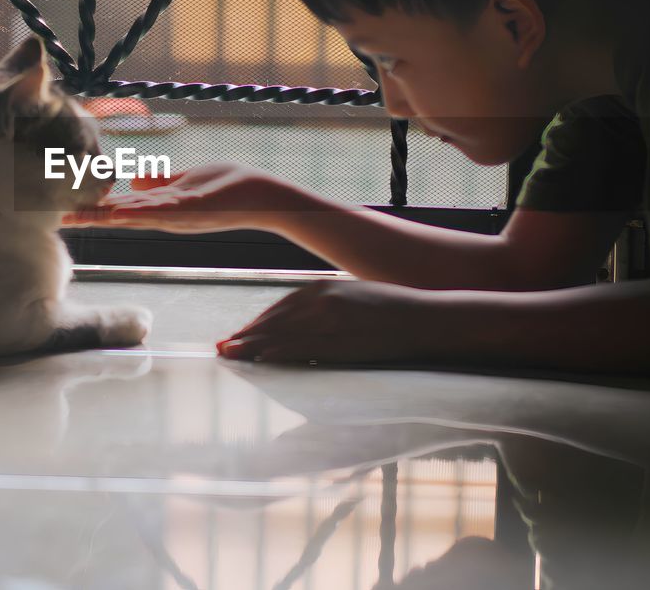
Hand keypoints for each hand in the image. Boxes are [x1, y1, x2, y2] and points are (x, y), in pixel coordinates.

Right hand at [61, 163, 302, 233]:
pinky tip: (116, 211)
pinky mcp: (191, 210)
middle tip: (57, 220)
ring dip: (103, 217)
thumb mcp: (186, 179)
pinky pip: (159, 210)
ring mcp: (175, 215)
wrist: (262, 196)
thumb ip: (160, 181)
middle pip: (118, 216)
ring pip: (131, 216)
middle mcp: (162, 215)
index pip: (118, 207)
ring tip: (74, 218)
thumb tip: (135, 179)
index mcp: (159, 206)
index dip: (92, 208)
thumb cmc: (228, 185)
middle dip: (88, 217)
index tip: (64, 209)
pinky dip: (137, 210)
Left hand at [216, 279, 427, 363]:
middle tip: (223, 348)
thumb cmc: (395, 310)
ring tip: (230, 355)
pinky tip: (261, 361)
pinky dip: (277, 354)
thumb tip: (308, 324)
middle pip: (275, 320)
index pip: (281, 307)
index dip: (258, 323)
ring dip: (253, 346)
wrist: (426, 319)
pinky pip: (301, 349)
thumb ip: (328, 306)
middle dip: (248, 335)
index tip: (240, 334)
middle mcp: (321, 301)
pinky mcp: (340, 341)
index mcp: (324, 289)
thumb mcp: (355, 297)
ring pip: (282, 335)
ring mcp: (329, 321)